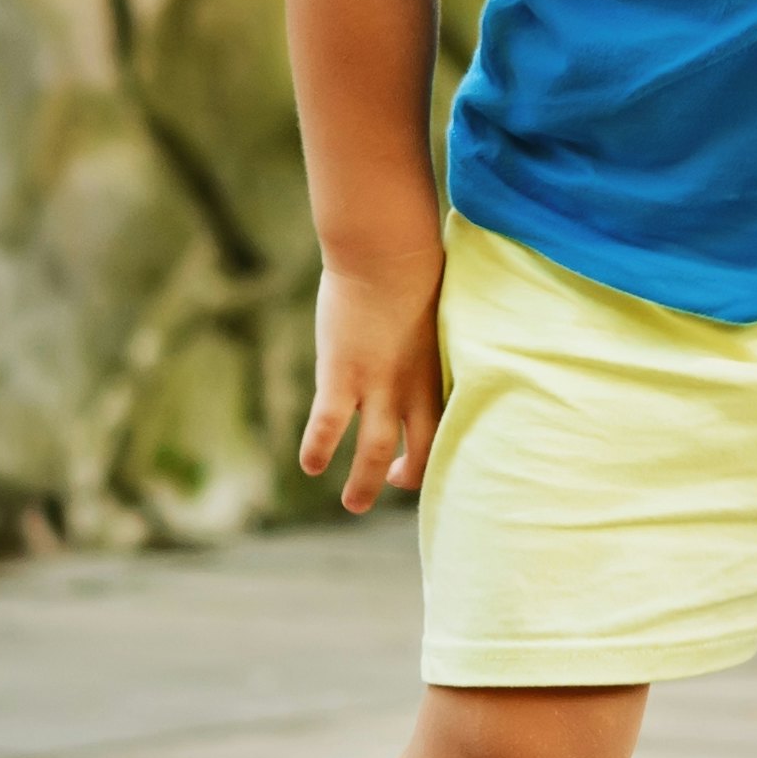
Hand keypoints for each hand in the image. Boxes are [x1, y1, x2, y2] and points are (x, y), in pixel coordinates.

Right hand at [298, 252, 449, 513]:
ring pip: (374, 452)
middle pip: (420, 453)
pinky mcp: (340, 374)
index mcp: (437, 374)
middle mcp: (411, 388)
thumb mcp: (436, 316)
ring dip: (363, 484)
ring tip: (352, 505)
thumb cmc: (413, 273)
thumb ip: (433, 343)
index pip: (447, 431)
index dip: (434, 454)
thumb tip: (436, 346)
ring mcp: (376, 384)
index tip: (413, 460)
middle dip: (404, 480)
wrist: (386, 251)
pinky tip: (310, 465)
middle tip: (384, 489)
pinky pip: (329, 425)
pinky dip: (318, 449)